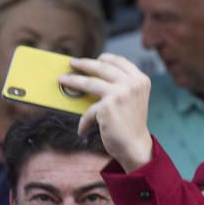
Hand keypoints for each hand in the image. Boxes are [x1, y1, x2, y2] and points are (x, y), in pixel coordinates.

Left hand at [61, 53, 152, 171]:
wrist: (135, 147)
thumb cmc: (131, 125)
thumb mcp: (133, 99)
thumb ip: (122, 85)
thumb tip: (94, 76)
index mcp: (140, 80)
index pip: (119, 61)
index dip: (104, 58)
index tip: (92, 59)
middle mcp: (131, 84)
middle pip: (102, 67)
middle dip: (84, 64)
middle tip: (72, 63)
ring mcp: (120, 94)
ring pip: (89, 83)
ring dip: (73, 81)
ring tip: (63, 80)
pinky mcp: (107, 107)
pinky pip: (89, 111)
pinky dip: (84, 122)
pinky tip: (82, 130)